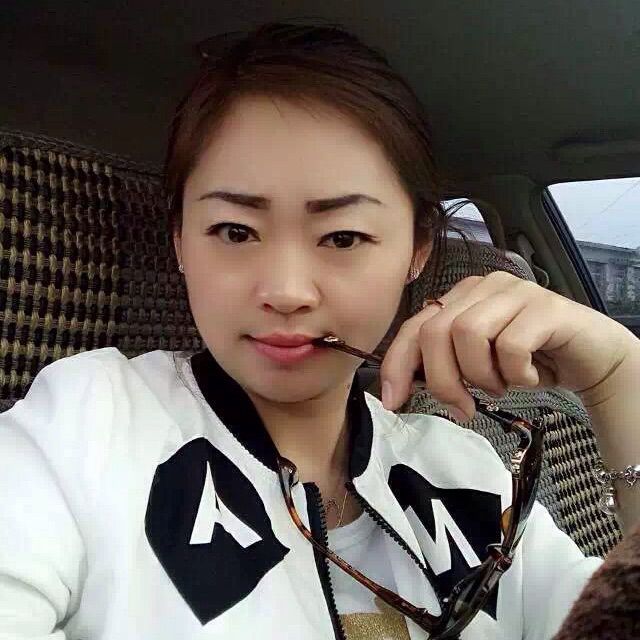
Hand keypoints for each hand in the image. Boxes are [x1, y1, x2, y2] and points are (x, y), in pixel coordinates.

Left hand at [380, 271, 639, 420]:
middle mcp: (482, 288)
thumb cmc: (529, 361)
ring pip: (468, 333)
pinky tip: (530, 376)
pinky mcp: (544, 306)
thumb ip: (444, 366)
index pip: (414, 327)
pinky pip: (511, 344)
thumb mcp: (477, 366)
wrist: (591, 357)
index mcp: (460, 299)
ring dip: (481, 375)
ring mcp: (514, 292)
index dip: (397, 365)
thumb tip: (402, 391)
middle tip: (463, 407)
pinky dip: (516, 374)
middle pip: (436, 331)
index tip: (394, 402)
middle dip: (442, 380)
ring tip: (502, 385)